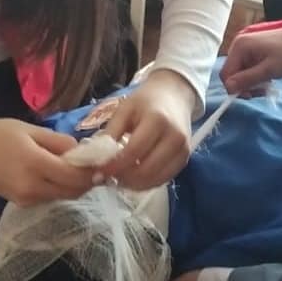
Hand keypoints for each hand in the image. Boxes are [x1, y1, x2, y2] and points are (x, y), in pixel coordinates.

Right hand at [0, 118, 89, 205]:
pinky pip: (49, 198)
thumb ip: (59, 142)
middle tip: (95, 167)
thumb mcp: (32, 130)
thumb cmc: (0, 134)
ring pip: (62, 197)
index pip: (75, 176)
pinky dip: (59, 189)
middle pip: (72, 191)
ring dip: (74, 186)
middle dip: (87, 181)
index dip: (92, 172)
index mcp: (36, 165)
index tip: (104, 163)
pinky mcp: (21, 203)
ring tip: (78, 169)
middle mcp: (33, 187)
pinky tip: (58, 175)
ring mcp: (26, 198)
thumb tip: (82, 152)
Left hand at [100, 69, 195, 188]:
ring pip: (155, 179)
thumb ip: (111, 133)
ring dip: (134, 184)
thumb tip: (96, 159)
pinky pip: (164, 179)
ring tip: (118, 179)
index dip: (115, 166)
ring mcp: (183, 150)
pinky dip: (147, 183)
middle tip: (107, 178)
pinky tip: (133, 177)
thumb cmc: (146, 101)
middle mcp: (174, 137)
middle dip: (123, 178)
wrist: (174, 96)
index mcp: (157, 120)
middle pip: (146, 170)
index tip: (98, 173)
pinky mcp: (185, 159)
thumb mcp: (124, 109)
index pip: (134, 151)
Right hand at [219, 24, 281, 94]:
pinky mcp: (252, 51)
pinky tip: (267, 77)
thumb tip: (229, 88)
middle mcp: (239, 45)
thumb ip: (247, 79)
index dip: (235, 88)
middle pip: (232, 73)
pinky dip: (255, 76)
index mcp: (240, 47)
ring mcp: (245, 47)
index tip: (250, 96)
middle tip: (262, 92)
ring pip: (240, 72)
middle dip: (245, 85)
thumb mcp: (269, 70)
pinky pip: (247, 68)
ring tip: (267, 84)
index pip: (226, 73)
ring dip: (251, 82)